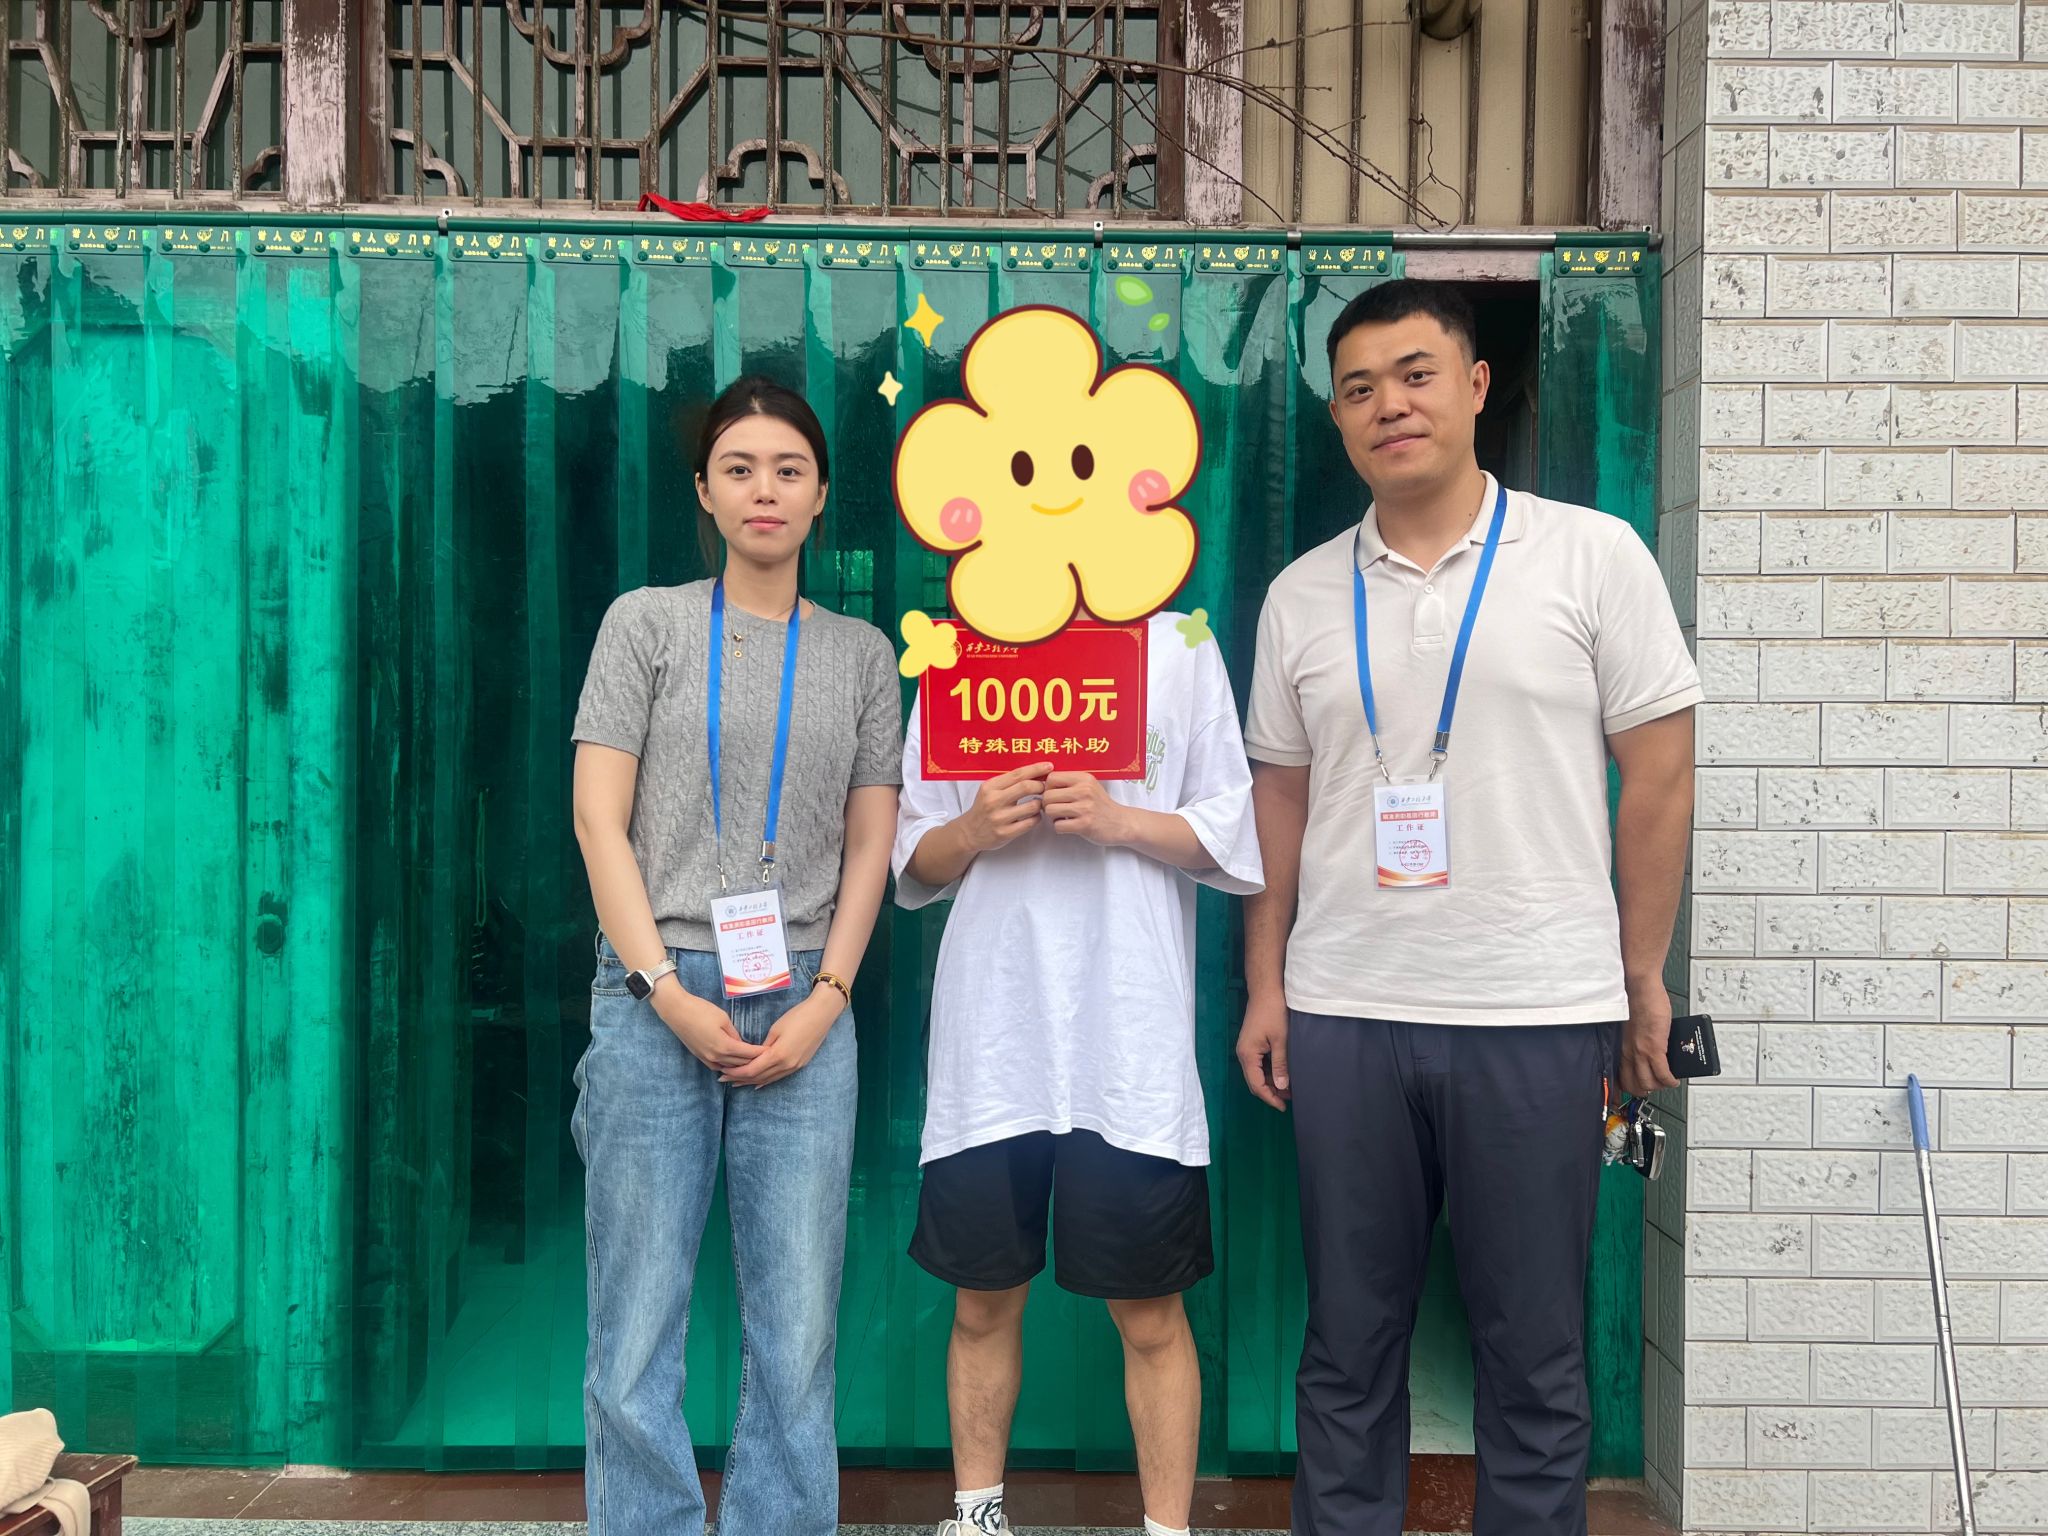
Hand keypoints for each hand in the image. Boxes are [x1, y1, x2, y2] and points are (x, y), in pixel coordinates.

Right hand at [654, 984, 762, 1071]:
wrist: (676, 1011)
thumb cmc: (700, 1010)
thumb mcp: (723, 1018)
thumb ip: (734, 1033)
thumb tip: (741, 1043)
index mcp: (724, 1046)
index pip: (748, 1054)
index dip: (761, 1053)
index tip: (772, 1051)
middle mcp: (716, 1057)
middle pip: (740, 1064)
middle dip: (754, 1061)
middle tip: (767, 1058)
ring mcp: (706, 1058)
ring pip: (729, 1067)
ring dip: (741, 1066)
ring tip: (754, 1063)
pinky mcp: (700, 1056)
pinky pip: (718, 1066)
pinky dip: (728, 1066)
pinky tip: (734, 1065)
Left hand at [721, 987, 841, 1087]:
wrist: (822, 1014)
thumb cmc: (797, 1017)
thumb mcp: (776, 1029)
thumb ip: (764, 1046)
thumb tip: (756, 1056)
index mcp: (778, 1055)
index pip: (752, 1070)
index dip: (736, 1073)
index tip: (723, 1071)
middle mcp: (786, 1065)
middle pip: (759, 1077)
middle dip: (740, 1079)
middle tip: (723, 1079)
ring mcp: (795, 1066)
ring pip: (769, 1079)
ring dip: (752, 1082)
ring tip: (736, 1083)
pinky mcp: (800, 1064)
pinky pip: (779, 1076)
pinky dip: (766, 1080)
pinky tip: (758, 1083)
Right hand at [958, 761, 1053, 852]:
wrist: (969, 832)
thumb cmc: (984, 808)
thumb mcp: (989, 790)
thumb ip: (1008, 782)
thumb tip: (1035, 772)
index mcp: (990, 787)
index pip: (1018, 774)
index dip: (1036, 769)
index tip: (1049, 766)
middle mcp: (993, 801)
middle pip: (1026, 787)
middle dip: (1041, 785)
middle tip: (1045, 787)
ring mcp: (999, 818)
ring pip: (1032, 806)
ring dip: (1040, 803)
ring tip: (1038, 803)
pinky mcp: (1005, 833)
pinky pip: (1030, 822)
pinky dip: (1037, 817)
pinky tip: (1033, 816)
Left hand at [1042, 771, 1131, 846]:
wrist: (1121, 822)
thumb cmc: (1100, 805)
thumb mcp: (1089, 786)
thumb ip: (1070, 782)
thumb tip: (1042, 783)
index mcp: (1084, 778)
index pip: (1052, 778)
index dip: (1048, 788)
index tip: (1055, 795)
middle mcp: (1084, 791)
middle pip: (1047, 795)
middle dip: (1048, 804)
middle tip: (1057, 808)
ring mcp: (1084, 808)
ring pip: (1050, 810)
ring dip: (1053, 816)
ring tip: (1063, 816)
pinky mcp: (1084, 825)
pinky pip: (1057, 826)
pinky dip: (1060, 828)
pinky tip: (1069, 825)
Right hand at [1236, 993, 1290, 1110]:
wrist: (1266, 990)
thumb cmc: (1274, 1012)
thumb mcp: (1281, 1040)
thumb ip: (1280, 1064)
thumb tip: (1282, 1087)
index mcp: (1248, 1055)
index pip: (1256, 1085)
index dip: (1270, 1097)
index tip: (1283, 1106)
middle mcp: (1243, 1054)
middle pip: (1254, 1081)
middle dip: (1271, 1092)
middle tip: (1290, 1098)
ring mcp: (1246, 1048)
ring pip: (1256, 1073)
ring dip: (1271, 1082)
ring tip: (1289, 1088)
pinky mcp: (1252, 1043)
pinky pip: (1258, 1064)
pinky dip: (1269, 1071)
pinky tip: (1282, 1072)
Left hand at [1620, 983, 1679, 1096]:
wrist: (1639, 988)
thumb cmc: (1635, 1001)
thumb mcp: (1630, 1027)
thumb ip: (1635, 1041)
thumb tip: (1646, 1051)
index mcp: (1621, 1048)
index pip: (1617, 1077)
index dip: (1621, 1090)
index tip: (1625, 1095)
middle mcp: (1629, 1052)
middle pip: (1633, 1085)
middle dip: (1645, 1091)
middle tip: (1654, 1087)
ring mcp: (1641, 1051)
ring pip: (1648, 1083)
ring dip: (1660, 1087)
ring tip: (1666, 1083)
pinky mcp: (1655, 1047)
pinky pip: (1663, 1073)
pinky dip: (1670, 1080)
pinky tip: (1674, 1079)